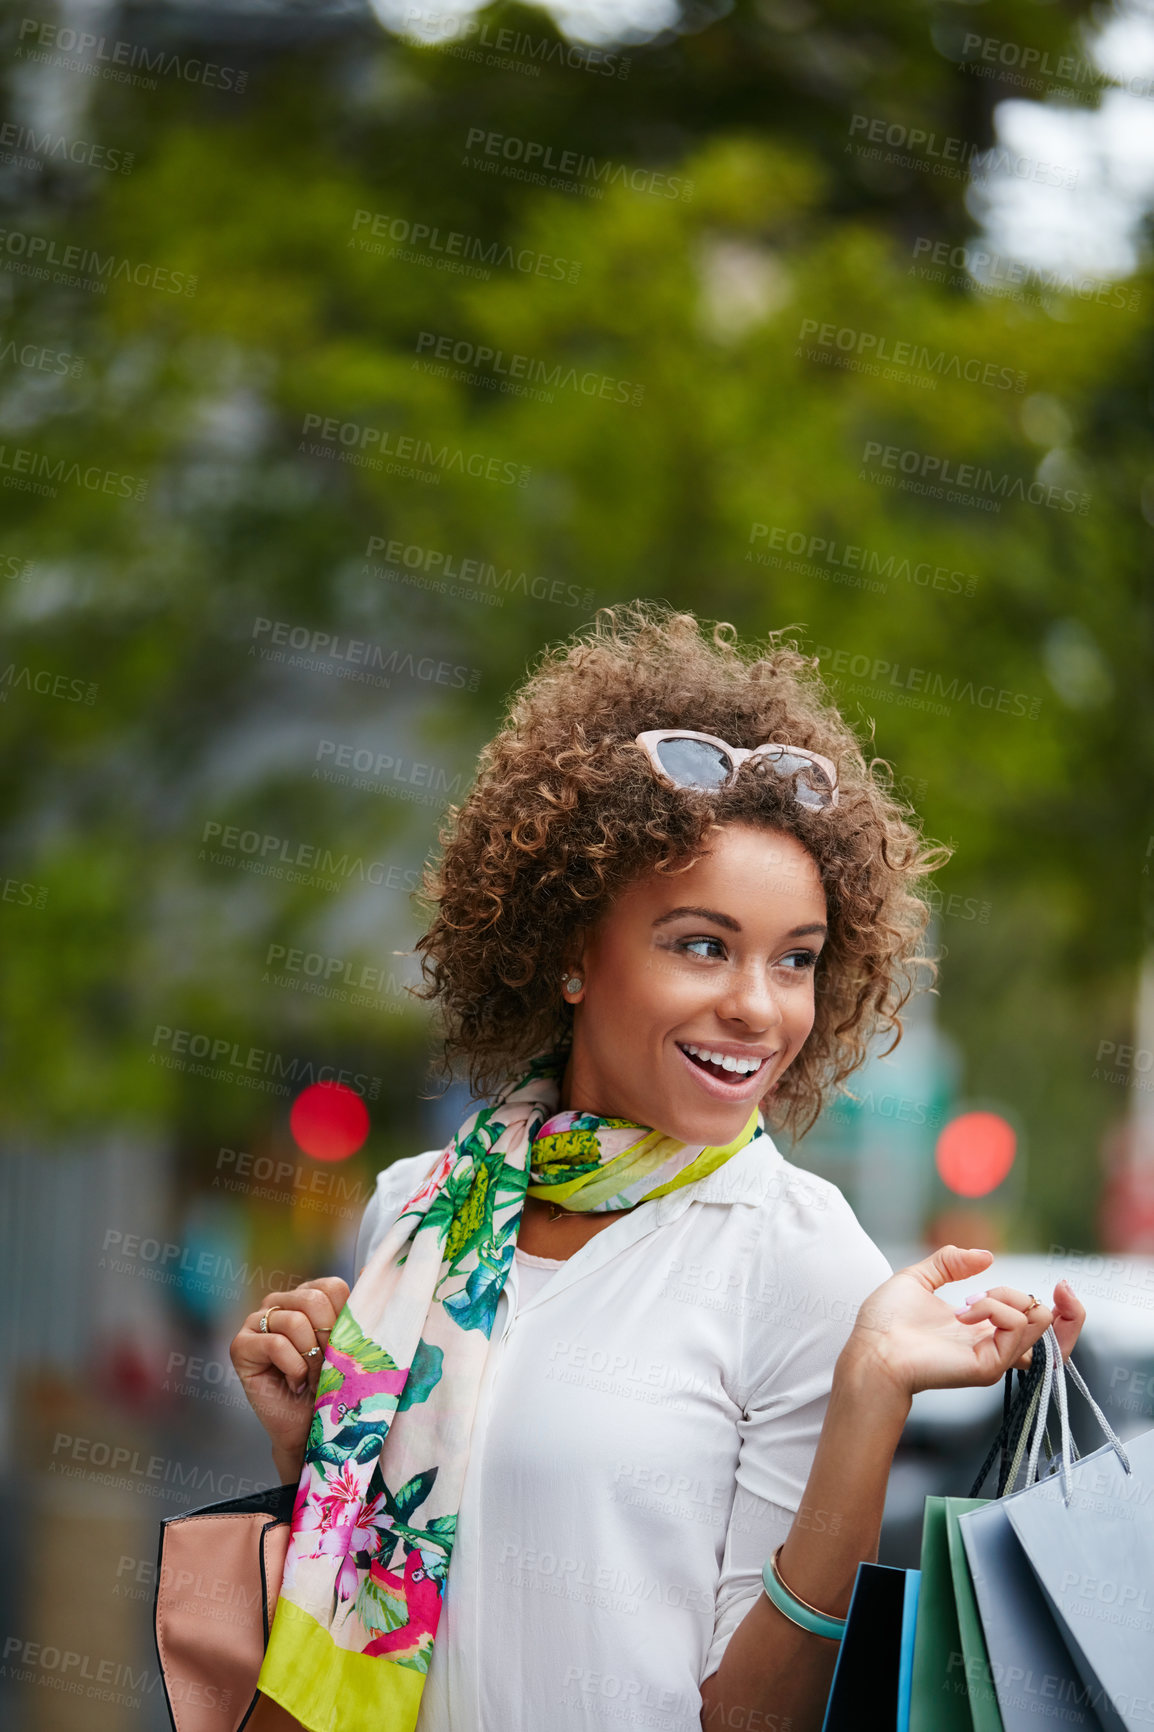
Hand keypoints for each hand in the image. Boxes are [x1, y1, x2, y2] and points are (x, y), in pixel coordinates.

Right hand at [230, 1278, 348, 1477]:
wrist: (311, 1429)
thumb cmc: (333, 1386)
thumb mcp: (351, 1343)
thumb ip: (357, 1309)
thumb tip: (371, 1269)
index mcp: (308, 1295)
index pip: (333, 1286)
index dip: (343, 1321)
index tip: (341, 1349)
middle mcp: (279, 1301)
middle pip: (314, 1300)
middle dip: (327, 1341)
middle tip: (324, 1367)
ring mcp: (256, 1321)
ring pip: (296, 1323)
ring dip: (310, 1360)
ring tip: (309, 1377)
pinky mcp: (240, 1345)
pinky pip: (276, 1344)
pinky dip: (293, 1368)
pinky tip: (293, 1383)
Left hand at [844, 1246, 1084, 1400]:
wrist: (871, 1349)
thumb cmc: (886, 1321)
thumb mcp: (919, 1278)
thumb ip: (951, 1263)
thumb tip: (987, 1256)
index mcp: (983, 1329)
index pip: (1038, 1327)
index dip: (1063, 1309)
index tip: (1062, 1284)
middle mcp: (995, 1345)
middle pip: (1056, 1335)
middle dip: (1066, 1306)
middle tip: (1061, 1287)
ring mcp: (994, 1357)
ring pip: (1038, 1322)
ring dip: (1009, 1297)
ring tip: (971, 1301)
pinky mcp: (989, 1365)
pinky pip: (1015, 1328)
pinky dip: (996, 1308)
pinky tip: (964, 1311)